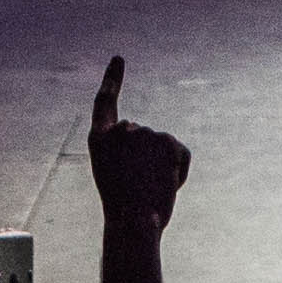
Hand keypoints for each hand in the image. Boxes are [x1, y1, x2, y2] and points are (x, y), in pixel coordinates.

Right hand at [90, 56, 190, 233]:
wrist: (133, 223)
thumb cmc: (122, 209)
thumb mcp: (114, 174)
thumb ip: (127, 152)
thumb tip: (152, 143)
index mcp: (99, 140)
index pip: (104, 103)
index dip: (112, 79)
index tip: (119, 59)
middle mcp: (121, 130)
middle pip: (142, 135)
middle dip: (146, 158)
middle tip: (137, 185)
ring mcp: (145, 133)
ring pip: (163, 146)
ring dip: (162, 167)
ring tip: (148, 189)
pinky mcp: (168, 140)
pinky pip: (181, 155)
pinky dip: (180, 171)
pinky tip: (167, 185)